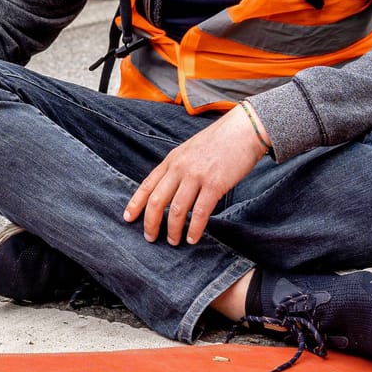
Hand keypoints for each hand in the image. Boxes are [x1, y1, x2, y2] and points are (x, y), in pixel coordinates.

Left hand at [124, 108, 267, 245]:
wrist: (243, 130)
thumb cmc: (219, 142)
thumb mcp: (189, 150)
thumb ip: (177, 168)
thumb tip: (169, 191)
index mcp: (172, 160)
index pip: (147, 185)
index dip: (136, 204)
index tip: (128, 218)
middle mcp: (180, 168)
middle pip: (158, 201)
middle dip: (151, 223)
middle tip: (150, 238)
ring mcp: (197, 176)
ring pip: (177, 210)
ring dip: (173, 230)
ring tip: (173, 241)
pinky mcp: (215, 184)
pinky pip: (200, 212)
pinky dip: (195, 229)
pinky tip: (192, 238)